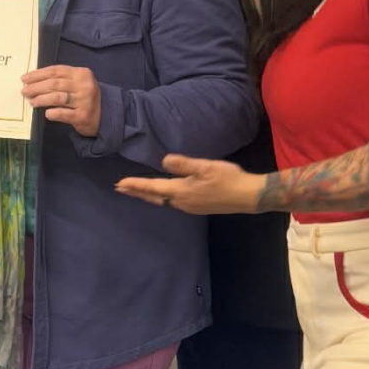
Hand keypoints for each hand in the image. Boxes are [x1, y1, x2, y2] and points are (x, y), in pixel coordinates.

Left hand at [22, 65, 100, 135]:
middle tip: (24, 91)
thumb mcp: (78, 83)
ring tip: (32, 101)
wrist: (106, 115)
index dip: (38, 74)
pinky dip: (53, 113)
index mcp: (82, 73)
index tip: (25, 78)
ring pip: (57, 97)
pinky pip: (64, 113)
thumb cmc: (86, 96)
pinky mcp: (83, 116)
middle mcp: (84, 85)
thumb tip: (33, 81)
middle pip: (54, 84)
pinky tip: (46, 113)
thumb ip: (61, 79)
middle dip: (36, 87)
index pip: (56, 71)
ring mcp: (85, 101)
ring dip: (41, 99)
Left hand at [115, 154, 263, 214]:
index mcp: (181, 191)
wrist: (248, 196)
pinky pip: (172, 202)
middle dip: (136, 192)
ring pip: (162, 201)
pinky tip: (163, 194)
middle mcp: (182, 202)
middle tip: (120, 189)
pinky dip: (161, 197)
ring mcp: (190, 206)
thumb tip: (163, 161)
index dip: (135, 185)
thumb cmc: (228, 179)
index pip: (152, 188)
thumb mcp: (205, 167)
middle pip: (154, 197)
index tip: (119, 184)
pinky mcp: (198, 207)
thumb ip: (183, 164)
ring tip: (136, 190)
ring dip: (148, 195)